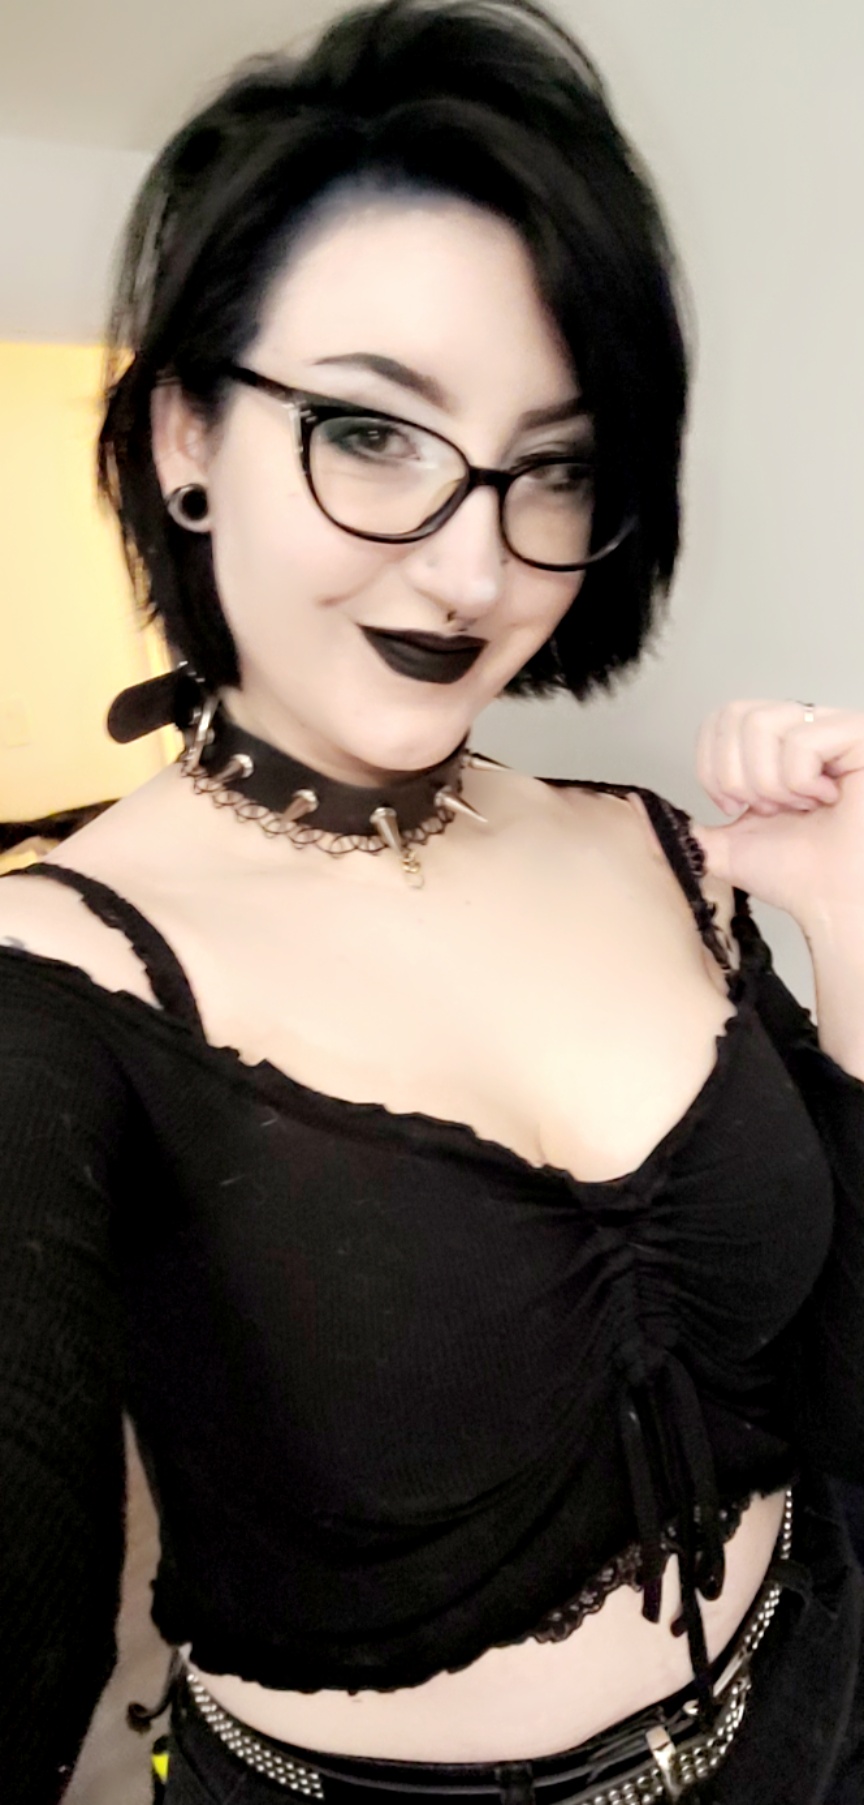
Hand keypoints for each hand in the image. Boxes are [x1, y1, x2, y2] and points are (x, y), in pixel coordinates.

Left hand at [688, 699, 863, 935]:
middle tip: (771, 808)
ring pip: (764, 724)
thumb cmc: (800, 875)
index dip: (717, 766)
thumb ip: (687, 827)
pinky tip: (828, 800)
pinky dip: (802, 781)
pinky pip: (803, 739)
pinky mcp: (859, 737)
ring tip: (801, 806)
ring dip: (772, 783)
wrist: (836, 904)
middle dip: (740, 777)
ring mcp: (835, 729)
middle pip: (738, 715)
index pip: (723, 717)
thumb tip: (635, 810)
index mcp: (777, 746)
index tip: (739, 807)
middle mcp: (807, 728)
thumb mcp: (726, 847)